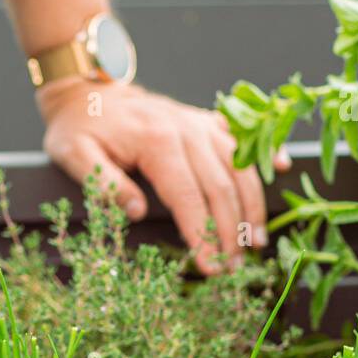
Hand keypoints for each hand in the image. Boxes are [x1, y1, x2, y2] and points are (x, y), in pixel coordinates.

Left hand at [38, 78, 289, 274]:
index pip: (187, 197)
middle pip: (221, 187)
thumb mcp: (74, 155)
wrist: (88, 88)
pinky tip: (283, 169)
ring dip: (253, 205)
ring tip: (257, 241)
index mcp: (155, 141)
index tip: (211, 267)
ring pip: (241, 165)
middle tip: (234, 269)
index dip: (202, 235)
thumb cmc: (79, 127)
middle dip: (231, 232)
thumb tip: (134, 212)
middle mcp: (186, 130)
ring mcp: (199, 123)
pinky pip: (244, 136)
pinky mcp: (206, 120)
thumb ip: (104, 184)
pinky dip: (266, 152)